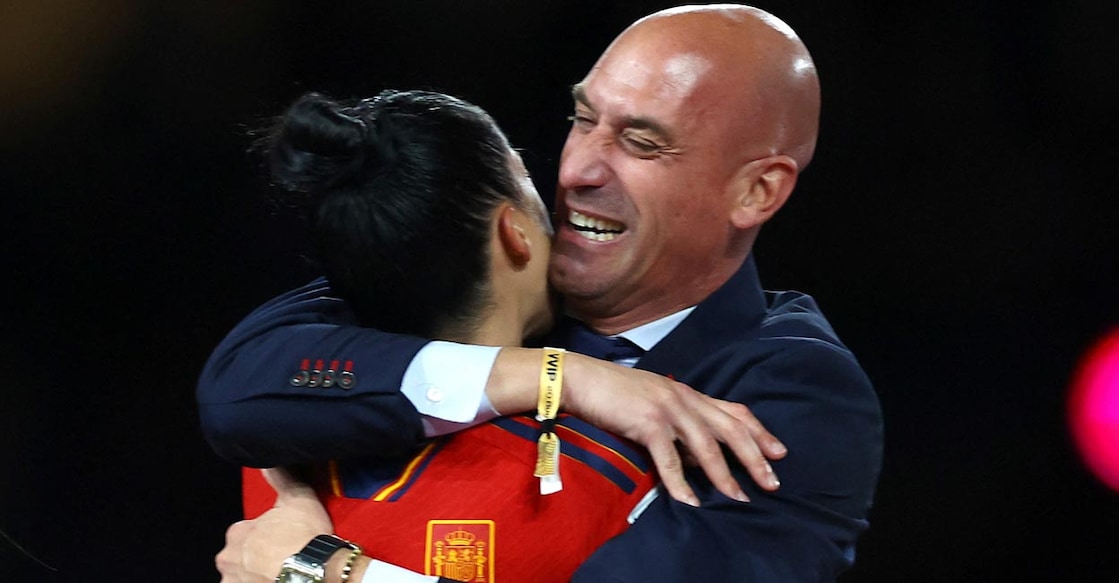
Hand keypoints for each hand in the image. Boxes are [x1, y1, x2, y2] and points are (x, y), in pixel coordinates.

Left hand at [216, 467, 333, 581]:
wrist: (315, 573)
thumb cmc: (304, 539)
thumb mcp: (298, 499)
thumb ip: (282, 478)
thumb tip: (270, 461)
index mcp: (238, 533)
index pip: (246, 532)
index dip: (266, 535)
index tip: (282, 538)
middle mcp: (228, 560)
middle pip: (239, 557)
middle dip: (255, 558)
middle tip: (282, 559)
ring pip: (242, 577)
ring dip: (255, 576)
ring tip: (281, 573)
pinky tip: (278, 580)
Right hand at [562, 353, 786, 505]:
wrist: (583, 379)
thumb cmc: (615, 394)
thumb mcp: (655, 403)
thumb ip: (679, 424)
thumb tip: (697, 458)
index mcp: (688, 394)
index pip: (734, 411)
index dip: (759, 432)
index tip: (779, 452)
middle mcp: (685, 399)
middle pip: (730, 429)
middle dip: (755, 457)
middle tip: (772, 482)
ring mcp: (667, 409)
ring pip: (707, 446)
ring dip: (725, 475)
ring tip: (739, 498)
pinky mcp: (647, 422)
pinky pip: (670, 459)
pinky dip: (681, 483)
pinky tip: (690, 501)